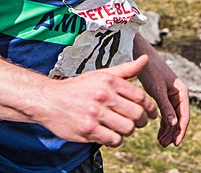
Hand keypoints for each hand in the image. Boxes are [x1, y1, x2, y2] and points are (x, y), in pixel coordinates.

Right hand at [36, 55, 158, 146]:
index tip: (151, 113)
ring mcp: (94, 113)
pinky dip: (116, 140)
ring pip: (127, 129)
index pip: (140, 96)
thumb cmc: (79, 88)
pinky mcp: (88, 130)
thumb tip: (146, 59)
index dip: (150, 107)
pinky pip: (114, 140)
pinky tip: (110, 134)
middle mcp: (102, 95)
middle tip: (137, 122)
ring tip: (122, 128)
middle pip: (137, 114)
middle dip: (141, 121)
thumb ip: (126, 70)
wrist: (49, 100)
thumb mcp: (101, 74)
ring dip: (128, 131)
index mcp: (108, 80)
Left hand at [138, 51, 189, 146]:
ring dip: (168, 129)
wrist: (140, 55)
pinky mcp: (163, 95)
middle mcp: (179, 94)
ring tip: (161, 142)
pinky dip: (163, 122)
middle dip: (173, 132)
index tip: (175, 143)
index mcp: (181, 91)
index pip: (184, 115)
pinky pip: (166, 112)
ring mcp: (171, 95)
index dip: (180, 131)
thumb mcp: (157, 89)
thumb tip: (174, 124)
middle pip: (179, 118)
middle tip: (164, 144)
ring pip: (173, 117)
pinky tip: (159, 132)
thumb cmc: (149, 70)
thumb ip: (165, 106)